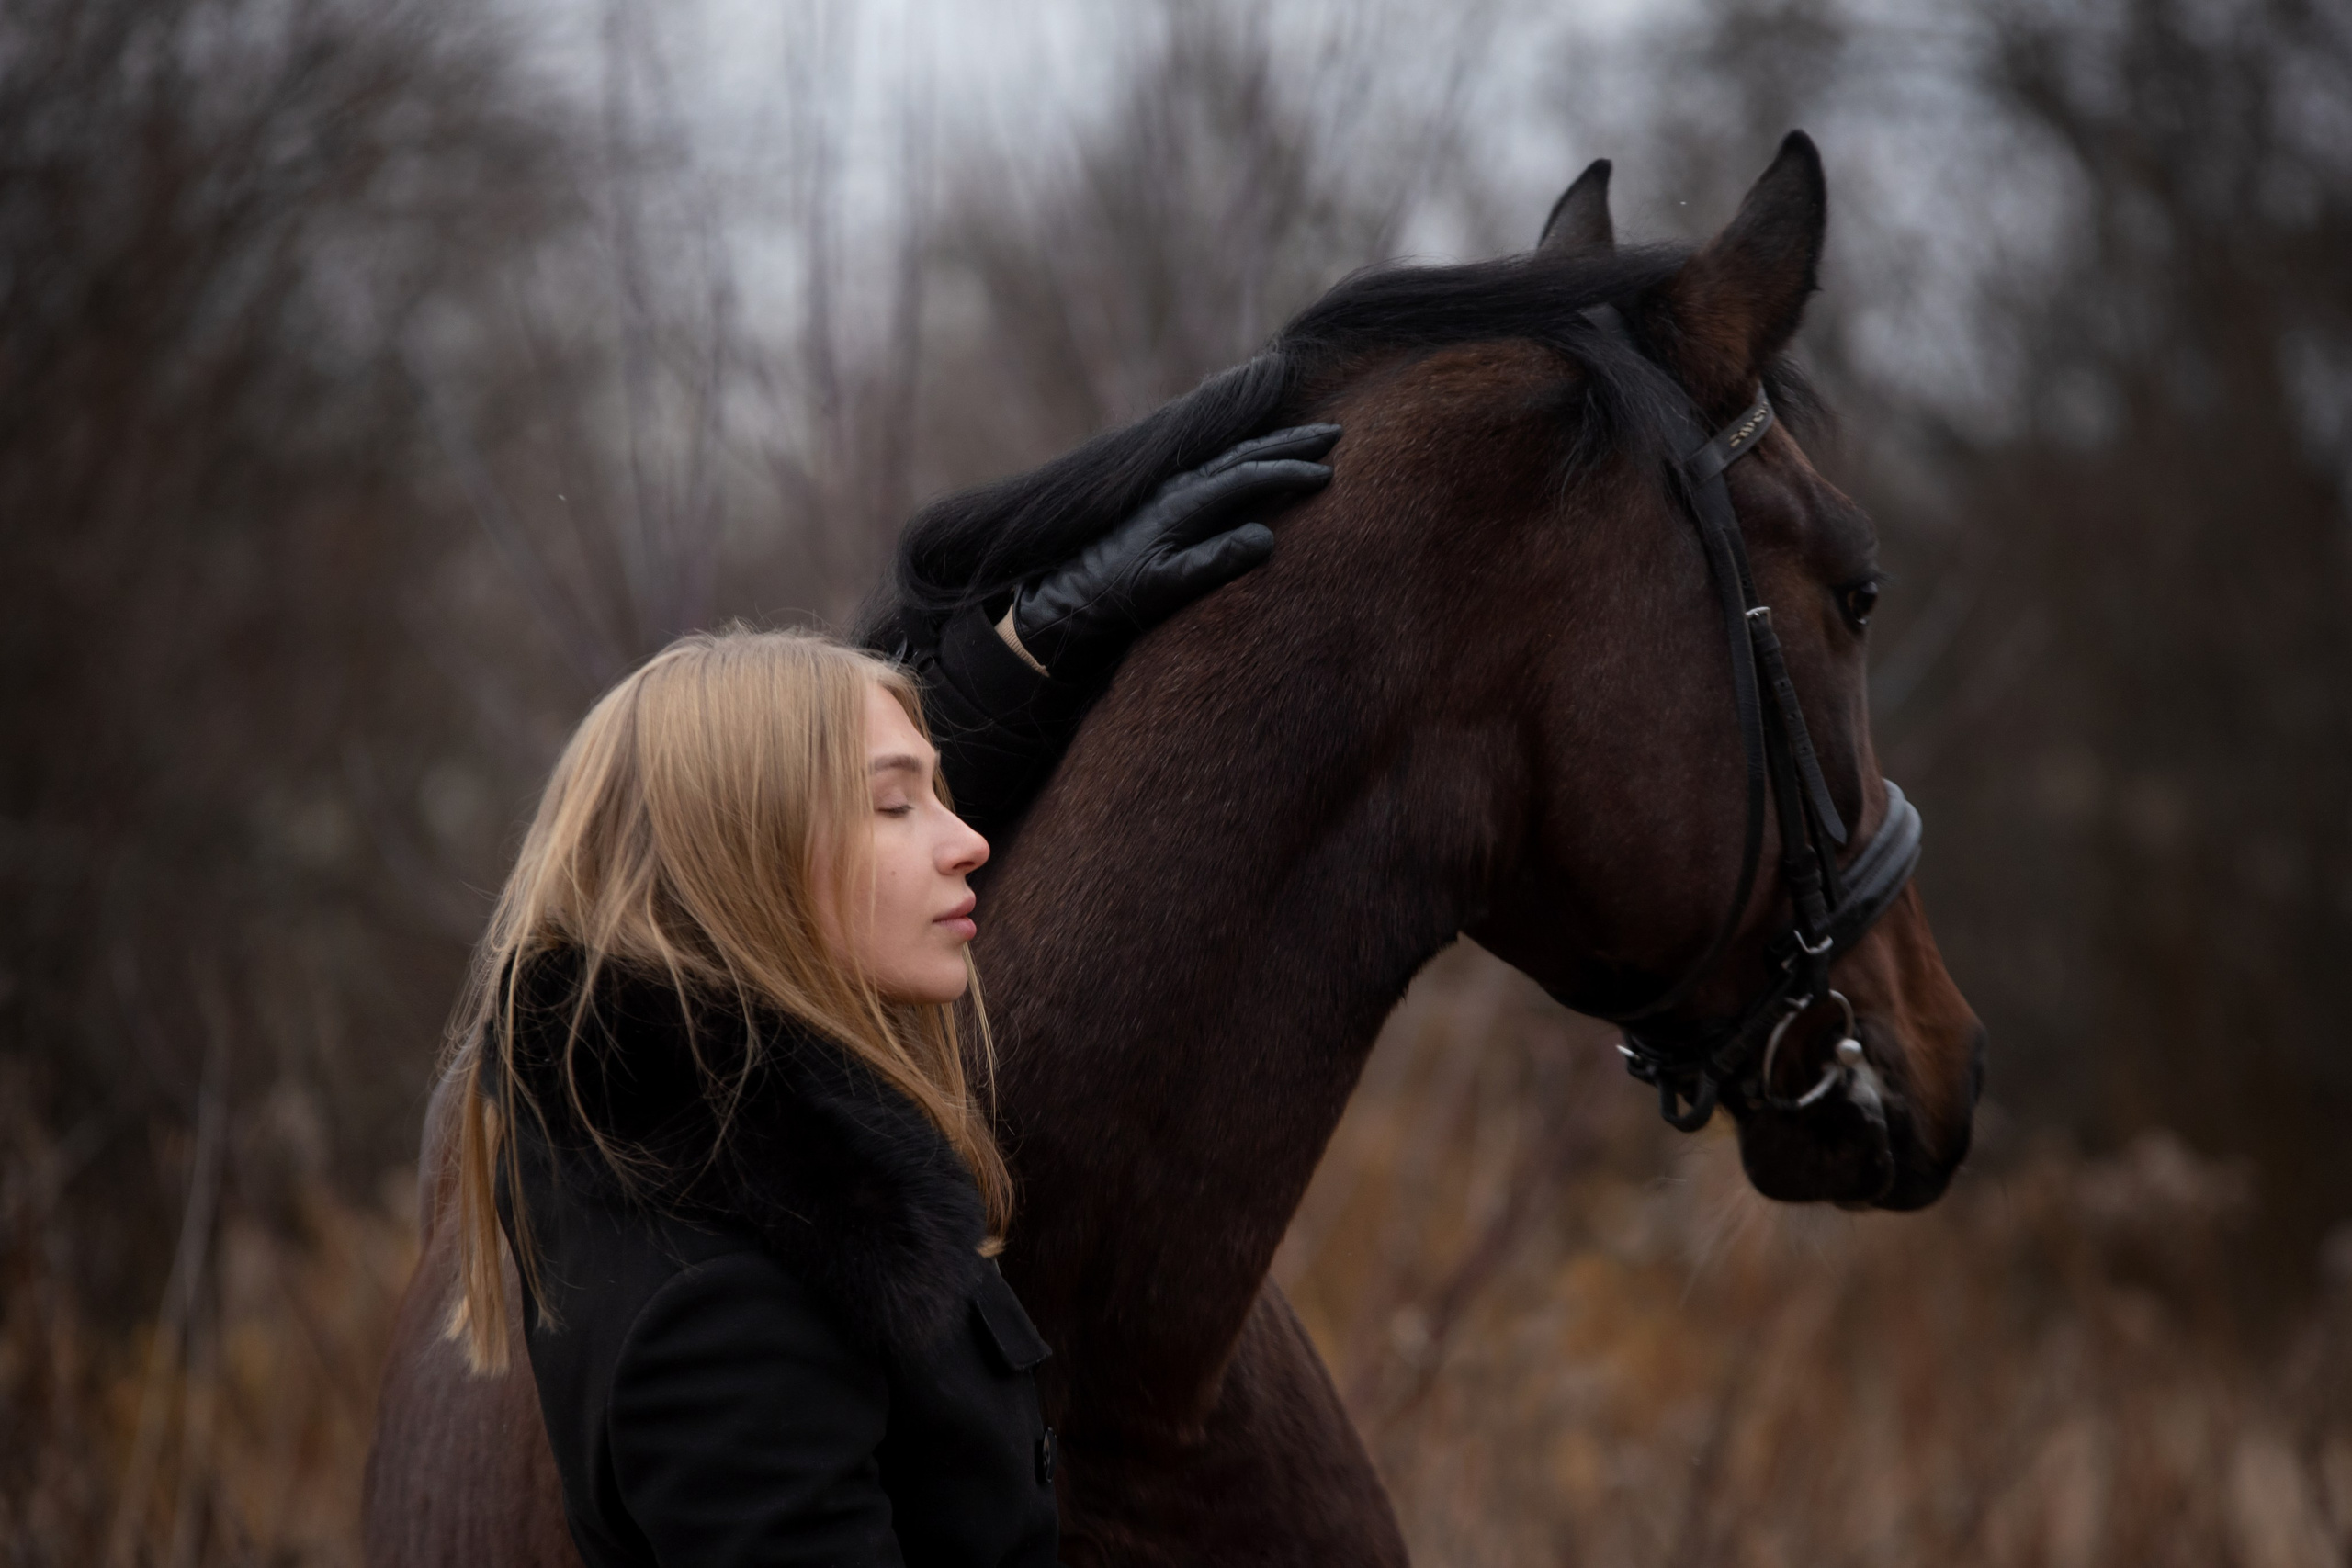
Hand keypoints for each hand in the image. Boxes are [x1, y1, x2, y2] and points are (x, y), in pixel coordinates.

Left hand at [1005, 424, 1340, 675]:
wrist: (1068, 595)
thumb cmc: (1117, 596)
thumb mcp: (1166, 587)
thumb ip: (1214, 561)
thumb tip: (1267, 536)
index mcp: (1182, 503)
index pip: (1247, 477)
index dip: (1289, 474)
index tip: (1327, 475)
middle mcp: (1178, 485)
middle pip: (1245, 452)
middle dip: (1291, 441)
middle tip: (1335, 432)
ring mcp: (1170, 487)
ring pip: (1231, 452)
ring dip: (1273, 442)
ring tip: (1309, 435)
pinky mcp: (1165, 496)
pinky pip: (1216, 462)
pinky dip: (1247, 451)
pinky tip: (1258, 454)